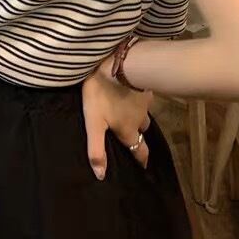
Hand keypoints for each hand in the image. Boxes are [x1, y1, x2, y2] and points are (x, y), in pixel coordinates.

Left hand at [82, 61, 151, 179]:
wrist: (120, 64)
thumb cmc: (104, 94)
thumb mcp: (94, 123)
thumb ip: (96, 148)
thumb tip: (100, 175)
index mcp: (128, 130)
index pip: (139, 149)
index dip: (141, 159)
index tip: (144, 165)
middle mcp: (139, 118)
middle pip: (142, 130)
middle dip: (139, 135)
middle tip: (135, 137)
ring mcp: (143, 101)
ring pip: (143, 112)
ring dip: (139, 116)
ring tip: (130, 113)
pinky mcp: (143, 84)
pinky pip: (142, 95)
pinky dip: (138, 98)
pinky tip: (131, 91)